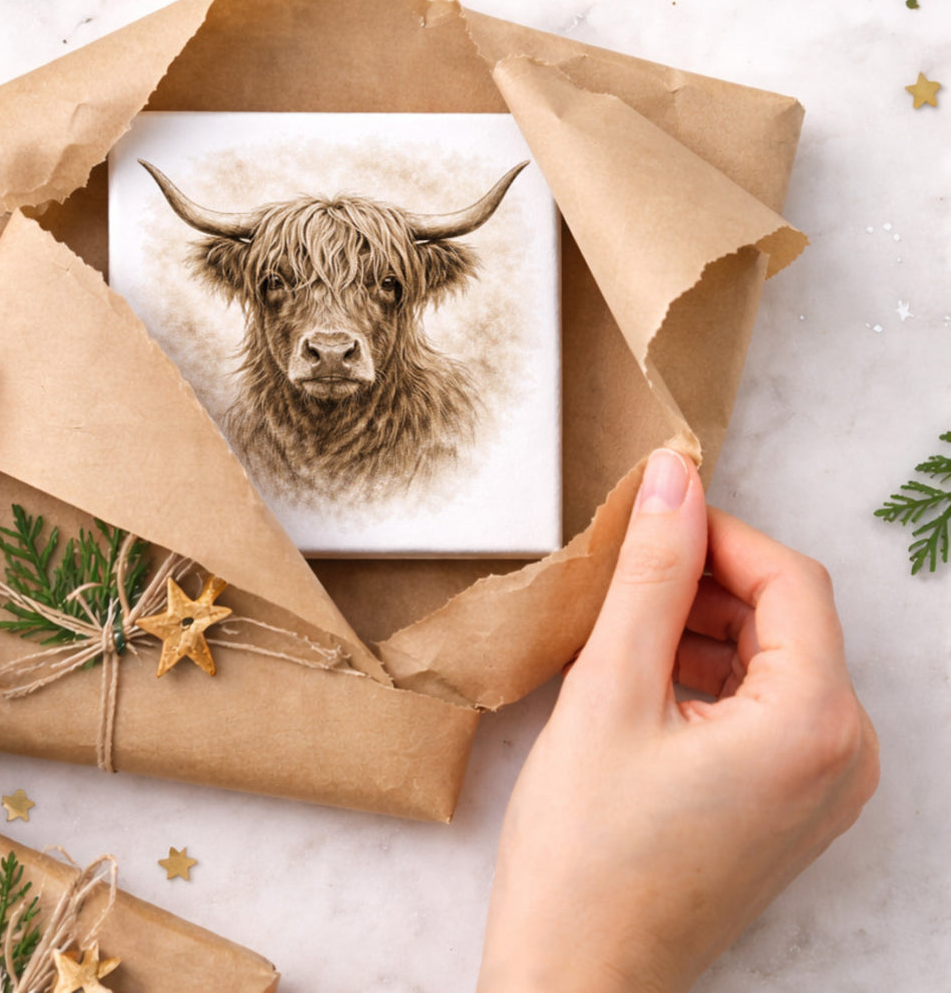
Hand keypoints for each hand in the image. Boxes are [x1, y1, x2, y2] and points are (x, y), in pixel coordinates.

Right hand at [478, 448, 879, 992]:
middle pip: (786, 617)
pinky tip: (639, 684)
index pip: (789, 578)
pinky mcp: (791, 807)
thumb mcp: (610, 689)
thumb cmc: (586, 852)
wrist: (577, 977)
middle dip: (704, 583)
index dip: (716, 533)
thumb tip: (674, 479)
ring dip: (700, 627)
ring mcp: (823, 789)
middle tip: (619, 581)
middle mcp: (844, 758)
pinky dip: (707, 677)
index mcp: (815, 725)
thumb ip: (650, 573)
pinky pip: (765, 708)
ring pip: (772, 659)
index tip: (647, 518)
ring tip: (618, 636)